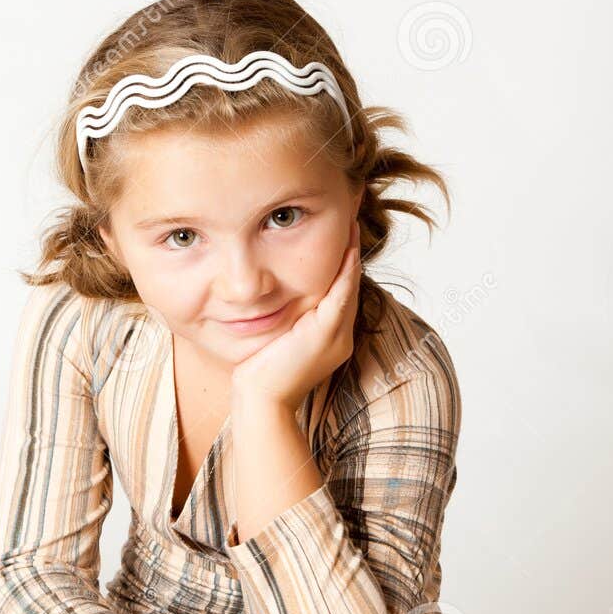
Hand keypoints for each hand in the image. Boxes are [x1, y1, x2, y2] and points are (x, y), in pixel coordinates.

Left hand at [230, 219, 361, 413]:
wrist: (261, 401)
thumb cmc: (260, 374)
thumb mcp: (276, 339)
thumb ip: (285, 319)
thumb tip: (272, 295)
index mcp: (331, 336)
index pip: (340, 291)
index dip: (342, 261)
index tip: (340, 231)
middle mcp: (340, 335)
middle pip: (349, 283)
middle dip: (351, 248)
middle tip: (351, 212)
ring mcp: (337, 336)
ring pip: (349, 285)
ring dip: (351, 251)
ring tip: (351, 219)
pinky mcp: (327, 334)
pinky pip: (341, 295)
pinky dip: (345, 271)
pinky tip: (346, 249)